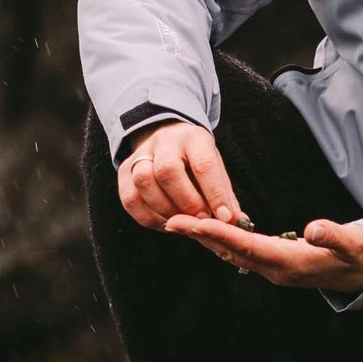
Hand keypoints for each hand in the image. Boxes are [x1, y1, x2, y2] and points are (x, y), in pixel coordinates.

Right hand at [117, 120, 242, 229]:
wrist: (167, 140)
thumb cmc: (196, 160)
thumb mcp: (214, 169)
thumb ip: (224, 195)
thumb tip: (238, 223)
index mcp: (193, 138)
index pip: (203, 163)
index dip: (214, 193)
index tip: (224, 217)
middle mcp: (164, 142)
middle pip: (168, 171)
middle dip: (186, 202)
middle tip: (201, 220)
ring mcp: (140, 154)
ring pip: (144, 182)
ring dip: (165, 210)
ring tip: (183, 223)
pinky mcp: (124, 170)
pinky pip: (129, 198)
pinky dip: (148, 217)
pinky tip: (165, 223)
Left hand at [163, 211, 362, 294]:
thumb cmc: (362, 255)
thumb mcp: (355, 244)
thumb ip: (334, 235)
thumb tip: (313, 228)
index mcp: (291, 264)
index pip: (247, 247)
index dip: (218, 234)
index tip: (191, 223)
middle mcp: (277, 270)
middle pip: (232, 253)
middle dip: (201, 237)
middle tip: (171, 221)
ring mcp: (276, 270)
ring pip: (233, 255)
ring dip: (207, 241)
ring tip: (181, 225)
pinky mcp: (277, 265)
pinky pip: (242, 254)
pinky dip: (222, 242)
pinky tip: (209, 232)